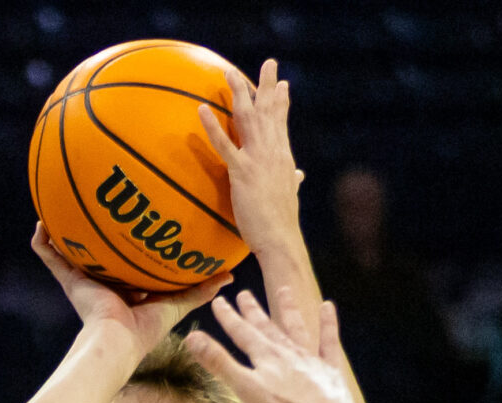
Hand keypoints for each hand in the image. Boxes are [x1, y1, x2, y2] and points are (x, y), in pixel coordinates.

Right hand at [31, 224, 224, 357]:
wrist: (116, 341)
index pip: (128, 262)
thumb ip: (201, 289)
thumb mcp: (177, 304)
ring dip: (65, 231)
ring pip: (71, 251)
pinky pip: (50, 257)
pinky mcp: (69, 280)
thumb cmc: (146, 330)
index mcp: (126, 287)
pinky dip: (43, 242)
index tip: (136, 221)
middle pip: (99, 252)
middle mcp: (103, 281)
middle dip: (98, 233)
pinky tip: (41, 222)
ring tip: (62, 205)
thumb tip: (229, 276)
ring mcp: (84, 280)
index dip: (131, 244)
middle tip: (100, 202)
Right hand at [186, 292, 372, 402]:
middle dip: (253, 312)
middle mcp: (286, 351)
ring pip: (296, 328)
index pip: (242, 333)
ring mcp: (309, 358)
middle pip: (266, 328)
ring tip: (284, 290)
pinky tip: (328, 307)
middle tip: (244, 293)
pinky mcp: (328, 370)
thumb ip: (219, 362)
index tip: (219, 301)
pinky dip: (328, 324)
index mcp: (264, 356)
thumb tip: (191, 338)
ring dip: (288, 309)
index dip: (229, 317)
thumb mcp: (244, 386)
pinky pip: (328, 342)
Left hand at [197, 60, 302, 261]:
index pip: (282, 123)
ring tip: (229, 73)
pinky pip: (224, 145)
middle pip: (268, 111)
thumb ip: (292, 181)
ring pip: (247, 119)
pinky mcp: (241, 172)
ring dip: (239, 93)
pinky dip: (212, 126)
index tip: (282, 83)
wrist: (280, 239)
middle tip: (268, 63)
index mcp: (284, 158)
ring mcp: (258, 160)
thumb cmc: (282, 223)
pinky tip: (202, 109)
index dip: (282, 102)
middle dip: (267, 85)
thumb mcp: (290, 196)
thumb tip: (300, 176)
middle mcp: (273, 153)